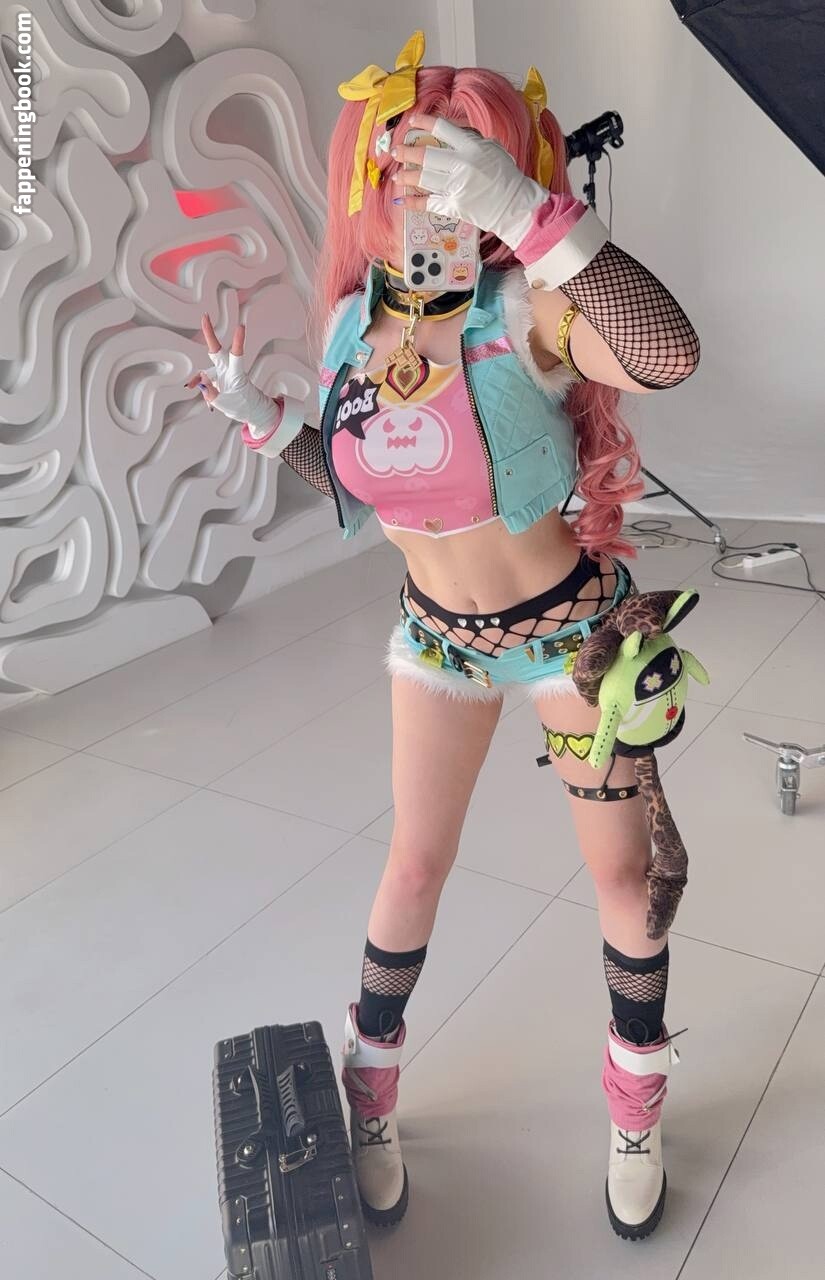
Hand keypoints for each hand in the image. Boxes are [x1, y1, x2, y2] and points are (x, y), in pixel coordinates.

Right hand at [184, 314, 281, 433]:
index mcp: (236, 374)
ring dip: (197, 379)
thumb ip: (211, 394)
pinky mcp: (217, 379)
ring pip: (205, 371)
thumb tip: (201, 384)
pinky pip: (205, 381)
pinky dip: (200, 386)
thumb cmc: (243, 405)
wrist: (250, 411)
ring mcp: (222, 373)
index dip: (238, 340)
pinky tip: (194, 389)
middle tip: (205, 316)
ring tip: (189, 386)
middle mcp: (228, 370)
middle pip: (216, 350)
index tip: (240, 326)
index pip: (236, 354)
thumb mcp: (225, 403)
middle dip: (209, 333)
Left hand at [389, 111, 546, 249]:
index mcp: (471, 147)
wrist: (515, 206)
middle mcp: (462, 166)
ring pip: (423, 179)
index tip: (412, 121)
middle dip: (407, 153)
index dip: (424, 123)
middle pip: (426, 156)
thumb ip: (471, 140)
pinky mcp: (454, 207)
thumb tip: (450, 134)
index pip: (442, 129)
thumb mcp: (492, 149)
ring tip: (397, 176)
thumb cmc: (506, 176)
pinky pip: (429, 203)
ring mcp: (456, 187)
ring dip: (406, 177)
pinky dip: (414, 203)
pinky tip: (402, 200)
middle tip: (396, 152)